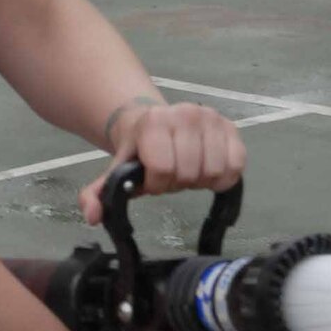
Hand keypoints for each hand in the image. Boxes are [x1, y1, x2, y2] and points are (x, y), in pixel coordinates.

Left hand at [79, 102, 245, 223]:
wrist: (153, 122)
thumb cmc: (137, 151)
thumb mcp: (114, 171)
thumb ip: (97, 195)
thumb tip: (93, 217)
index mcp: (154, 122)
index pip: (163, 168)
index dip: (157, 184)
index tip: (151, 180)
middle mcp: (186, 113)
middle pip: (190, 172)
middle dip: (178, 183)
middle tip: (171, 177)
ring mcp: (211, 118)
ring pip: (214, 171)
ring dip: (200, 181)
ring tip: (187, 172)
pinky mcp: (231, 127)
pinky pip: (237, 165)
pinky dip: (223, 178)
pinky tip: (207, 172)